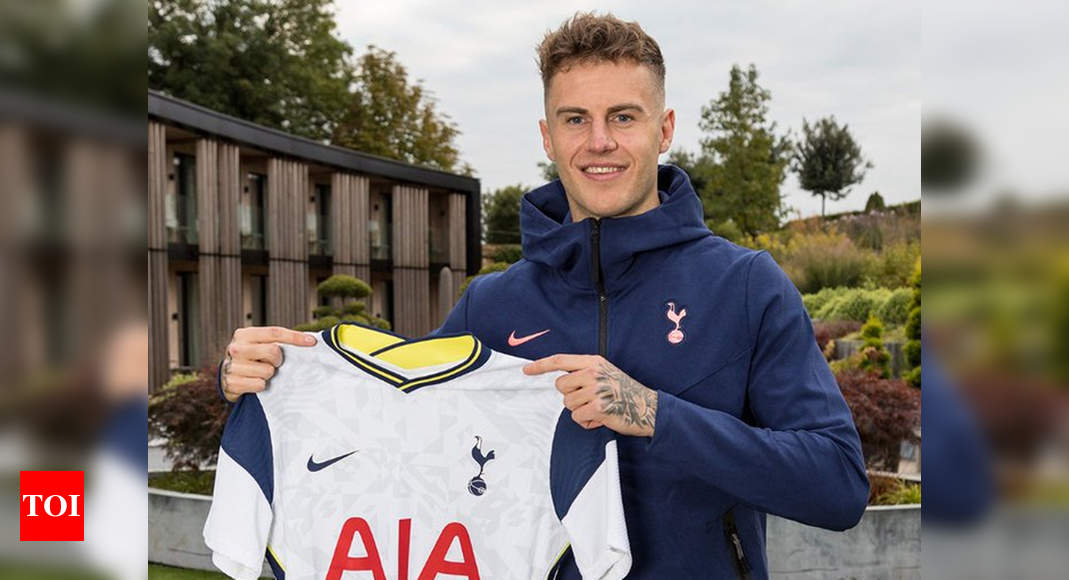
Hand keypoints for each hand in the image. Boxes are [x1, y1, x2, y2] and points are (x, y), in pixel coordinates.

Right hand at [221, 326, 315, 401]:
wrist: (227, 376)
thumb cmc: (250, 358)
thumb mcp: (259, 344)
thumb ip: (277, 340)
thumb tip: (310, 339)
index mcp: (244, 334)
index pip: (275, 332)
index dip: (295, 337)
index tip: (312, 342)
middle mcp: (236, 348)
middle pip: (273, 351)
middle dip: (278, 359)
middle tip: (273, 363)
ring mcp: (232, 366)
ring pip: (268, 371)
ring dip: (269, 374)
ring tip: (260, 372)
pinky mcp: (232, 383)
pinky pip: (260, 385)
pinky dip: (261, 385)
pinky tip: (254, 381)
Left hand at [524, 354, 657, 436]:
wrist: (647, 407)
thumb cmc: (625, 391)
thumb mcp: (605, 372)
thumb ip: (584, 372)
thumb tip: (562, 379)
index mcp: (594, 362)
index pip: (560, 360)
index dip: (540, 365)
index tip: (527, 369)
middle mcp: (593, 373)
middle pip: (560, 386)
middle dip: (571, 395)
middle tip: (589, 398)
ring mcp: (595, 390)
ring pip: (568, 404)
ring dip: (581, 410)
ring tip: (599, 407)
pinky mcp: (597, 408)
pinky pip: (577, 417)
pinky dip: (587, 421)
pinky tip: (601, 417)